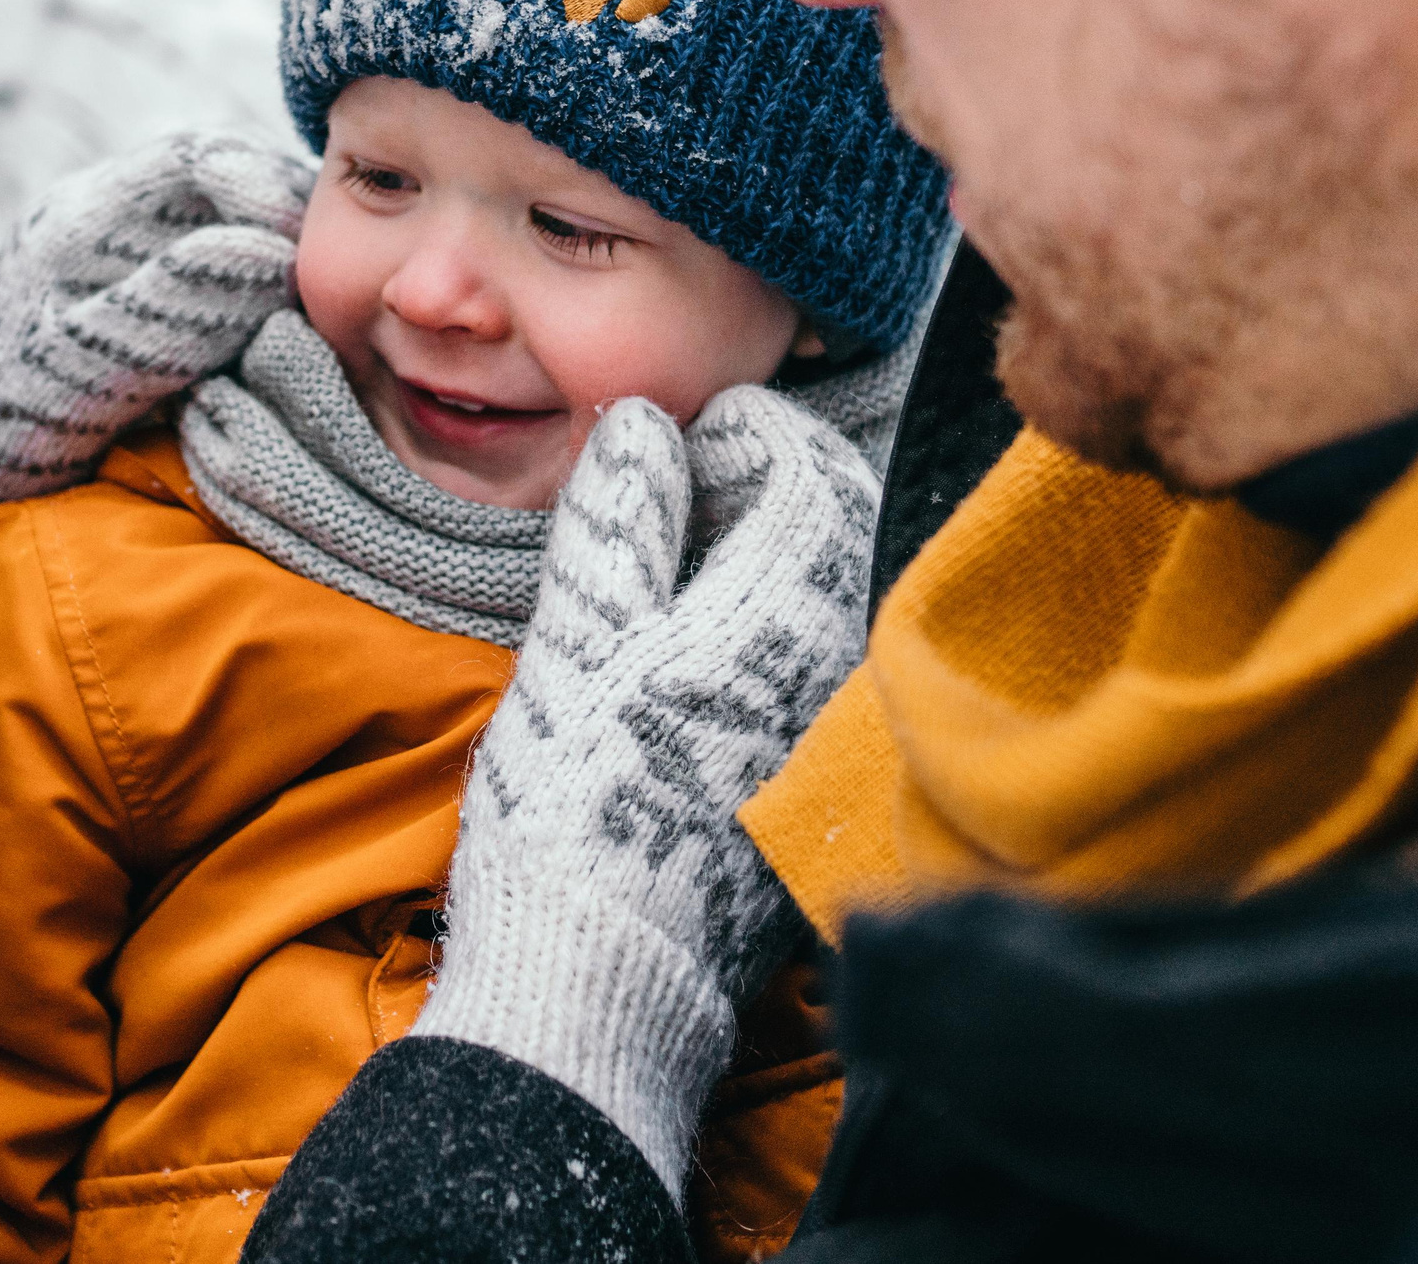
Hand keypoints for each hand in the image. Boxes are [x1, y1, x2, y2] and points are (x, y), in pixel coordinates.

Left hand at [0, 134, 313, 617]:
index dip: (272, 189)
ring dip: (288, 277)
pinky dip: (268, 317)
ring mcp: (129, 271)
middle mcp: (111, 226)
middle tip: (356, 289)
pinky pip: (224, 294)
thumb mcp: (77, 365)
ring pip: (236, 245)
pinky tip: (298, 358)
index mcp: (84, 214)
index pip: (202, 160)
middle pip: (231, 195)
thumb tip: (269, 256)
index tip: (323, 247)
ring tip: (338, 328)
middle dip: (296, 232)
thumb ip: (168, 307)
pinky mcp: (146, 318)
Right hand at [411, 386, 878, 1197]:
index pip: (810, 462)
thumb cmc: (576, 812)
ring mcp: (839, 729)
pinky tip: (686, 669)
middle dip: (749, 491)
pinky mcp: (822, 786)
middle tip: (658, 503)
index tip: (669, 443)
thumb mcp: (575, 645)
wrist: (602, 994)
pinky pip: (815, 668)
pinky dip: (762, 635)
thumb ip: (617, 521)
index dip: (739, 433)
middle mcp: (842, 662)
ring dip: (752, 562)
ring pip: (822, 598)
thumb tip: (642, 424)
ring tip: (657, 583)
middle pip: (830, 525)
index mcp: (788, 610)